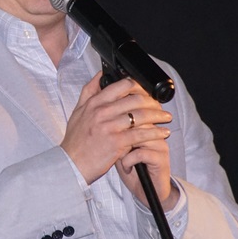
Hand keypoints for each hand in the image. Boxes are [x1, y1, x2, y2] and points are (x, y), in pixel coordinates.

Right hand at [61, 74, 172, 205]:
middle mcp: (101, 112)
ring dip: (157, 115)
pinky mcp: (116, 143)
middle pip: (135, 99)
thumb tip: (100, 74)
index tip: (147, 90)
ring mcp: (109, 127)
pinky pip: (141, 134)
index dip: (139, 86)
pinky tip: (163, 133)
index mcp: (93, 103)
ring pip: (140, 116)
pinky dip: (155, 133)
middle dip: (152, 101)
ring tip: (166, 117)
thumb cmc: (76, 141)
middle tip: (160, 105)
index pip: (121, 85)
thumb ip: (89, 91)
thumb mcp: (78, 111)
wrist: (71, 165)